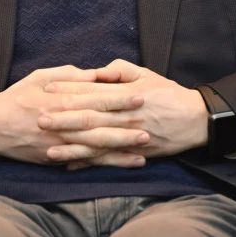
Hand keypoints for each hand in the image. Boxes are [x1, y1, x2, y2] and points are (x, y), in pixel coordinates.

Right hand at [0, 65, 147, 164]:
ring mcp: (58, 144)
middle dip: (126, 127)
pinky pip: (84, 162)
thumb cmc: (16, 97)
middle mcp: (61, 124)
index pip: (94, 100)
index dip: (119, 99)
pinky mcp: (55, 158)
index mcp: (59, 101)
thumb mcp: (39, 77)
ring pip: (94, 148)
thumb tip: (94, 74)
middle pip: (99, 126)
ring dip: (120, 148)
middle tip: (150, 126)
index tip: (141, 96)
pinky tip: (123, 163)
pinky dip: (105, 163)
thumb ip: (68, 75)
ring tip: (144, 148)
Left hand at [37, 59, 207, 166]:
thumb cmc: (168, 93)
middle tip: (39, 119)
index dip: (68, 91)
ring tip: (49, 149)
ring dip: (71, 147)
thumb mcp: (146, 74)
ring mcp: (128, 137)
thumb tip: (97, 72)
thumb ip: (119, 71)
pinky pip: (108, 159)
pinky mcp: (134, 152)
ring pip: (96, 143)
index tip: (47, 90)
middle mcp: (124, 116)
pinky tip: (70, 165)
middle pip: (89, 118)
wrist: (196, 119)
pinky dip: (89, 163)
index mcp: (124, 95)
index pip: (91, 92)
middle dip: (63, 119)